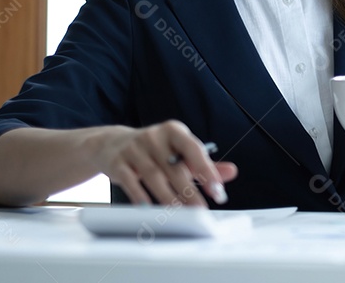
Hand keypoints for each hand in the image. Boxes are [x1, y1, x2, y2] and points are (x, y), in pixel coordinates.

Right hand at [91, 120, 237, 206]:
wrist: (112, 144)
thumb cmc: (154, 151)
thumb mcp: (179, 152)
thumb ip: (204, 164)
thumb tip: (232, 172)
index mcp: (174, 131)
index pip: (193, 149)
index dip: (207, 170)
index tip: (218, 190)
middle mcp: (154, 136)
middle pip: (174, 167)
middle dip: (189, 190)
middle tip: (201, 210)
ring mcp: (133, 148)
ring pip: (153, 176)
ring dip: (168, 197)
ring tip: (180, 214)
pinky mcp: (117, 162)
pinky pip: (130, 181)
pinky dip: (141, 196)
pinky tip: (150, 209)